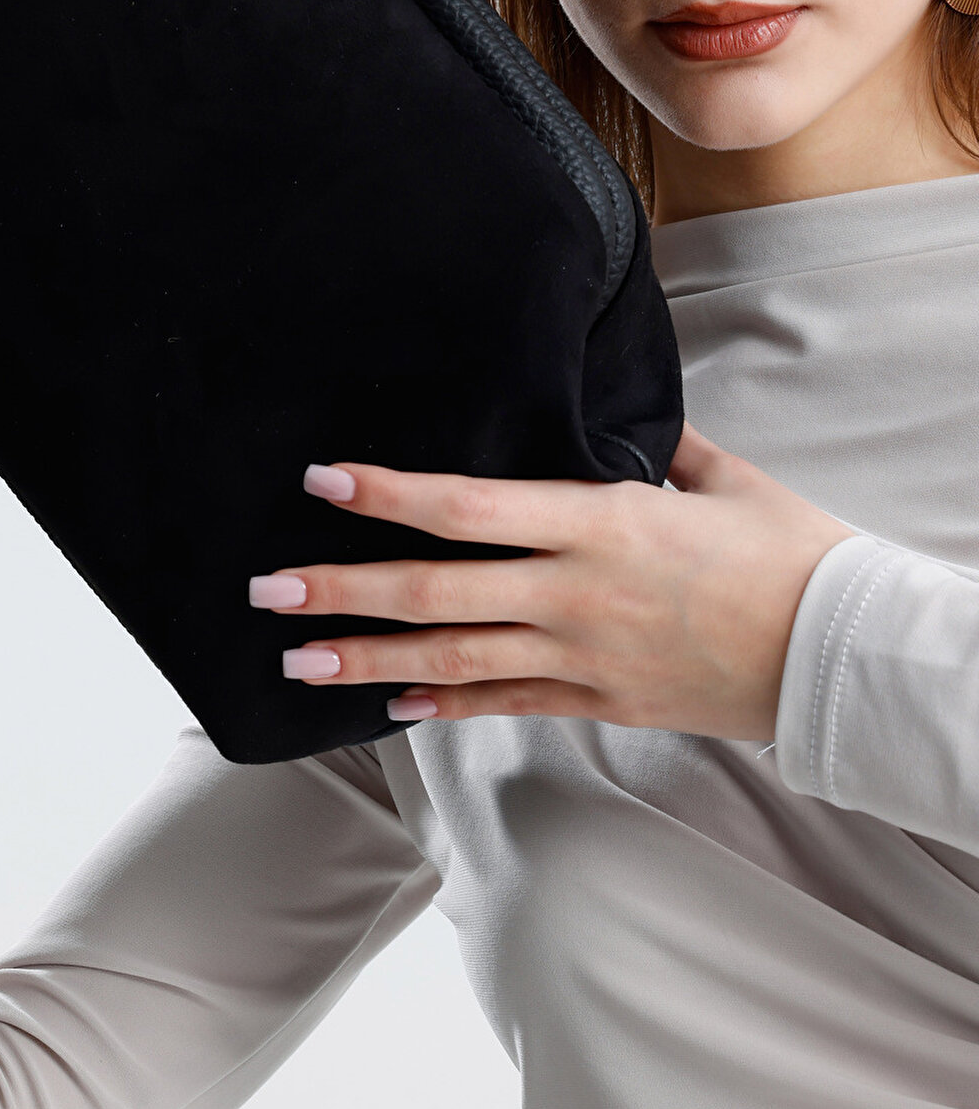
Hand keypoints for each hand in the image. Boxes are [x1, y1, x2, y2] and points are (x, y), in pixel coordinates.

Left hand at [255, 424, 855, 741]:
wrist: (842, 653)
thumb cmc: (789, 552)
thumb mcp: (721, 475)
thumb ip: (655, 440)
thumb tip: (615, 403)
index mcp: (598, 522)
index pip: (467, 507)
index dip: (388, 494)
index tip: (323, 481)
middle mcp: (575, 593)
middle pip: (435, 592)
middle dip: (342, 588)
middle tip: (266, 589)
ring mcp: (582, 657)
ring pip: (452, 658)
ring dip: (367, 658)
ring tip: (295, 659)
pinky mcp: (601, 704)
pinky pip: (506, 705)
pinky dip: (443, 704)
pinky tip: (389, 703)